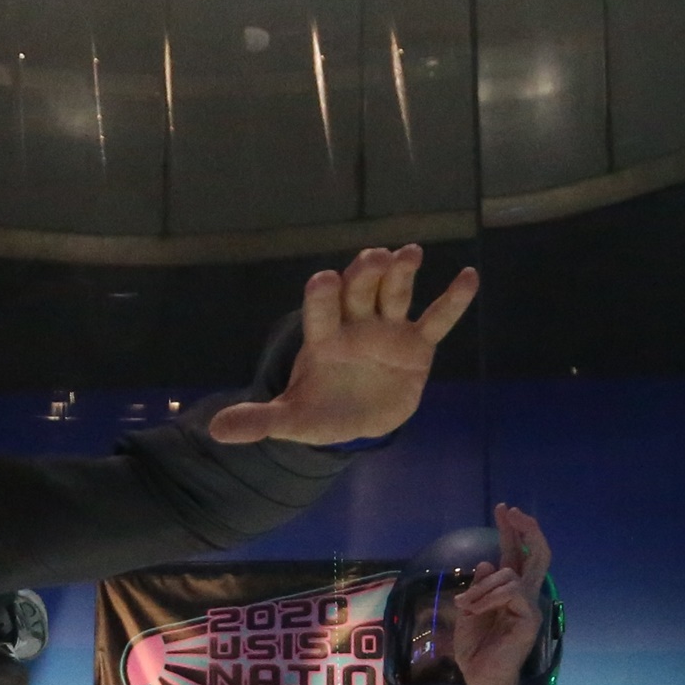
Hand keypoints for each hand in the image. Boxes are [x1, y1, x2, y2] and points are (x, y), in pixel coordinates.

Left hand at [208, 245, 478, 446]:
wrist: (355, 417)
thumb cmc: (321, 410)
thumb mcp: (290, 420)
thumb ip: (259, 420)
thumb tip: (216, 431)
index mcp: (323, 338)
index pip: (320, 313)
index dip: (322, 299)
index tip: (323, 281)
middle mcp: (355, 325)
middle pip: (359, 293)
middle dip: (364, 276)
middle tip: (373, 258)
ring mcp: (387, 330)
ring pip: (394, 296)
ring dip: (401, 275)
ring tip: (409, 253)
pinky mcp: (416, 343)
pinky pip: (436, 319)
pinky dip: (452, 301)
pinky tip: (469, 277)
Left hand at [450, 500, 551, 684]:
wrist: (482, 679)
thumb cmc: (476, 649)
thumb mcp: (470, 610)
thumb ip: (479, 587)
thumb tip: (486, 563)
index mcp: (510, 592)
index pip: (515, 555)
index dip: (511, 531)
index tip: (503, 508)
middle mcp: (525, 595)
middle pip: (536, 554)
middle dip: (524, 529)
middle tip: (509, 511)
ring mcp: (530, 606)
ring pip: (510, 575)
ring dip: (482, 588)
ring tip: (467, 606)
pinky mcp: (530, 617)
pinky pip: (510, 592)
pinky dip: (488, 598)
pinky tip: (475, 611)